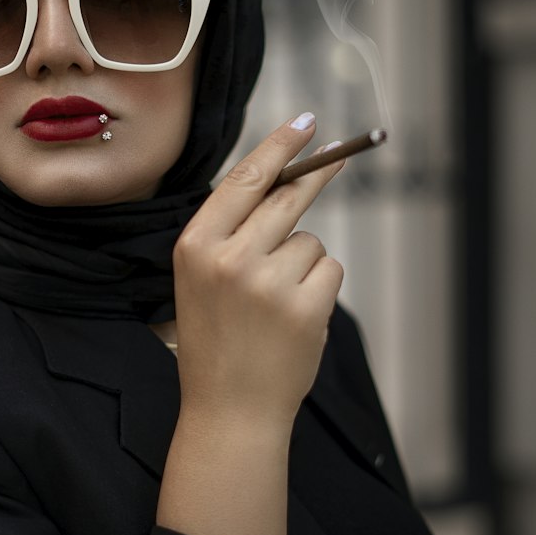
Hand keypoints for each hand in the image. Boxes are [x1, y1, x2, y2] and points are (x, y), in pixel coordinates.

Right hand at [172, 114, 344, 428]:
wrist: (229, 411)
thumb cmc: (216, 341)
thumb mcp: (199, 279)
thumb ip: (229, 233)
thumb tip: (281, 181)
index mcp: (194, 245)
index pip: (245, 179)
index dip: (280, 146)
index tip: (306, 123)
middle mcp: (229, 257)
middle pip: (287, 198)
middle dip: (316, 176)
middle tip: (341, 154)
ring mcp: (268, 282)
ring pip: (310, 240)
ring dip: (304, 264)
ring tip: (277, 305)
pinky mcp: (305, 306)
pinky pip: (329, 271)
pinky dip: (320, 290)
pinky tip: (295, 319)